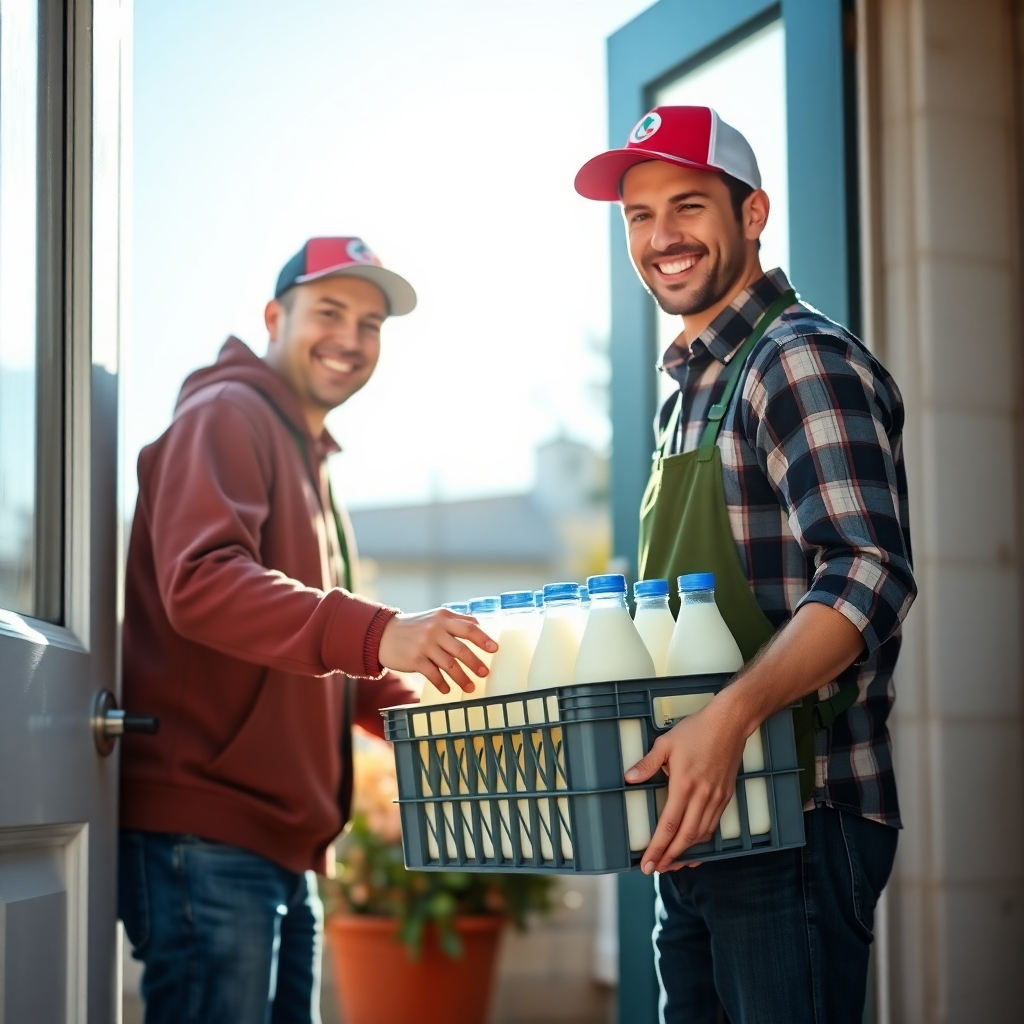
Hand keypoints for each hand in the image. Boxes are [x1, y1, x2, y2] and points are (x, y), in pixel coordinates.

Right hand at [378, 609, 496, 696]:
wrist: (383, 634)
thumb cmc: (415, 627)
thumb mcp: (434, 617)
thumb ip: (456, 620)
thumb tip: (479, 623)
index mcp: (443, 618)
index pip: (469, 628)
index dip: (483, 639)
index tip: (495, 649)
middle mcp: (435, 630)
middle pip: (461, 649)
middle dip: (475, 663)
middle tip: (485, 673)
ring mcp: (424, 645)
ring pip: (449, 665)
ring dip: (462, 679)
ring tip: (471, 688)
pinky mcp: (415, 660)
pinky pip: (433, 675)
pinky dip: (442, 684)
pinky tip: (448, 690)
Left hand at [624, 696, 748, 874]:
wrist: (730, 722)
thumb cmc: (696, 730)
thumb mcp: (666, 743)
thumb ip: (647, 763)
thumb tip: (629, 778)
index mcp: (684, 785)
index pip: (669, 826)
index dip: (657, 848)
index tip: (647, 864)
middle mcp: (702, 796)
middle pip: (686, 837)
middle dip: (670, 857)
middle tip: (656, 870)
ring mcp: (716, 798)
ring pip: (701, 834)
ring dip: (686, 852)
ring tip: (672, 862)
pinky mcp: (726, 796)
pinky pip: (714, 825)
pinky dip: (702, 839)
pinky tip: (694, 846)